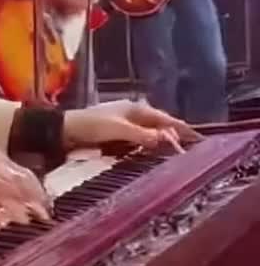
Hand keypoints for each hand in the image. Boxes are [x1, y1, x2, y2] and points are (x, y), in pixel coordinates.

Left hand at [62, 99, 198, 152]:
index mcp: (137, 109)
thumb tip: (167, 139)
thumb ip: (142, 135)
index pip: (167, 120)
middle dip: (176, 136)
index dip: (184, 130)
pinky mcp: (118, 134)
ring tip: (178, 155)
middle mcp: (134, 114)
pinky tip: (153, 155)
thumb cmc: (91, 126)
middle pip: (161, 126)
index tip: (201, 140)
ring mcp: (126, 123)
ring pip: (151, 134)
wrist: (64, 130)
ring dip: (163, 143)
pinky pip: (140, 140)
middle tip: (194, 151)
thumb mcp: (118, 130)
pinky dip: (149, 147)